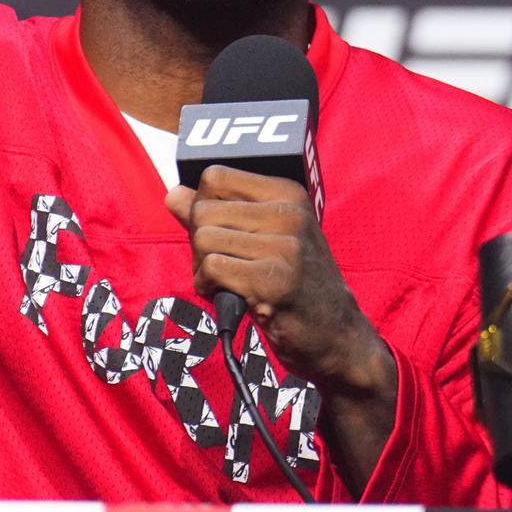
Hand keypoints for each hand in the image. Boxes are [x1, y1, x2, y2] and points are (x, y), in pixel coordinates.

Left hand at [165, 167, 376, 384]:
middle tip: (223, 265)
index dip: (202, 206)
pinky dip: (207, 286)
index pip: (214, 177)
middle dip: (199, 242)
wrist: (337, 334)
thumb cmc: (296, 284)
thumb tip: (174, 194)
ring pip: (203, 238)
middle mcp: (289, 213)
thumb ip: (217, 212)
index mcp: (288, 194)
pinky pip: (212, 268)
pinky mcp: (273, 281)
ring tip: (228, 281)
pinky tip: (228, 295)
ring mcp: (285, 247)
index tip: (220, 233)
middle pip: (202, 210)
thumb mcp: (264, 237)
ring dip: (202, 267)